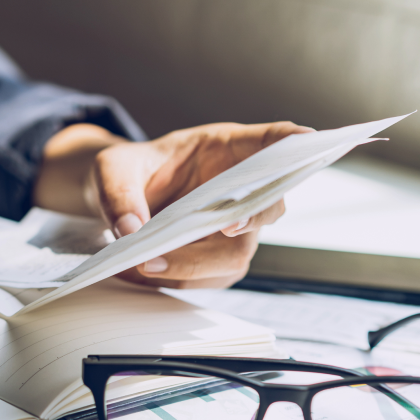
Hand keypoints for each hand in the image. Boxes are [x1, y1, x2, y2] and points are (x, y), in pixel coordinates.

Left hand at [33, 121, 312, 288]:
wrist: (117, 200)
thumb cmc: (126, 172)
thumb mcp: (112, 169)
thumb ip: (119, 192)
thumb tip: (132, 229)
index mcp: (226, 148)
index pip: (273, 141)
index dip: (294, 142)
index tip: (308, 140)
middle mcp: (238, 189)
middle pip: (267, 206)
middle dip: (251, 218)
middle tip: (225, 226)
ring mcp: (232, 226)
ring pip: (237, 252)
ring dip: (196, 263)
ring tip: (147, 263)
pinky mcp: (215, 258)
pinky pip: (209, 277)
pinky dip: (177, 278)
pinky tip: (143, 270)